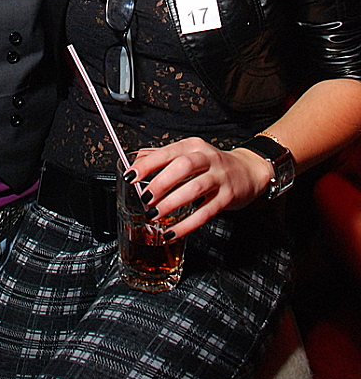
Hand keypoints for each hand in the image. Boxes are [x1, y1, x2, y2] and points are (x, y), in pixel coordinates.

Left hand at [125, 138, 272, 238]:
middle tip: (145, 198)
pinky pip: (206, 212)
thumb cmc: (213, 165)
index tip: (131, 175)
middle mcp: (207, 158)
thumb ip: (163, 157)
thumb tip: (136, 161)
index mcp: (192, 146)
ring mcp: (219, 177)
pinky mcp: (228, 197)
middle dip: (161, 183)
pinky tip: (173, 232)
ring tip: (155, 215)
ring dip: (172, 202)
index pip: (167, 152)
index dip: (147, 164)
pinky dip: (188, 224)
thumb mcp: (189, 154)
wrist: (248, 171)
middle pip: (182, 167)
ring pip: (195, 188)